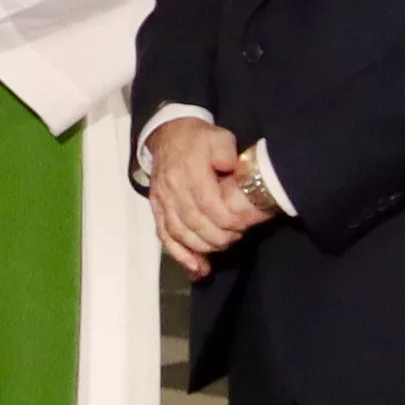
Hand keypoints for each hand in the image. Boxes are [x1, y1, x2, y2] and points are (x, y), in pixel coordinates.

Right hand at [143, 115, 273, 274]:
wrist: (169, 136)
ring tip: (222, 248)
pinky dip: (180, 255)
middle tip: (239, 235)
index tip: (248, 223)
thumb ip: (226, 152)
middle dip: (221, 236)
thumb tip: (232, 167)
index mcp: (190, 172)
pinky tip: (196, 268)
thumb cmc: (199, 140)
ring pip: (181, 233)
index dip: (231, 219)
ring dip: (203, 247)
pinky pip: (165, 236)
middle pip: (197, 223)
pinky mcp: (157, 210)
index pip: (210, 204)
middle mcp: (173, 190)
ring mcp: (163, 202)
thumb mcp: (218, 137)